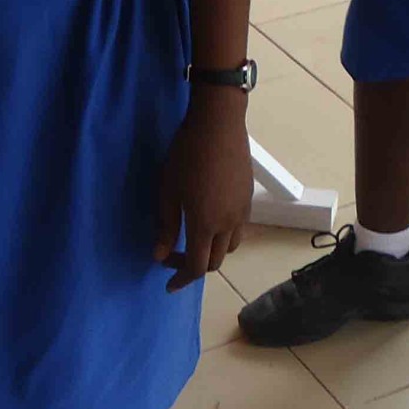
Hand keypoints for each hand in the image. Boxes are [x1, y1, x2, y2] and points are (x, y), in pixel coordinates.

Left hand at [154, 88, 250, 290]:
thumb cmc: (186, 155)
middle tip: (173, 254)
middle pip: (215, 261)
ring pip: (230, 247)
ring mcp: (242, 212)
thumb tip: (159, 256)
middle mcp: (228, 224)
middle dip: (194, 266)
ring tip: (194, 240)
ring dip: (212, 252)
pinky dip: (224, 236)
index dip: (181, 279)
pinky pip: (238, 230)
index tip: (168, 284)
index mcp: (205, 224)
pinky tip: (211, 220)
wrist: (219, 123)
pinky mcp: (249, 199)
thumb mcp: (168, 190)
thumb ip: (165, 226)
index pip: (195, 266)